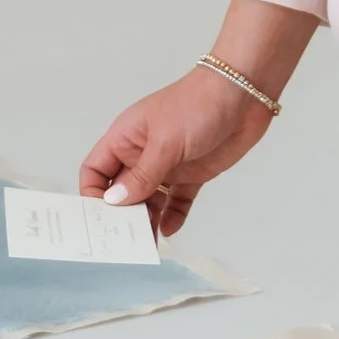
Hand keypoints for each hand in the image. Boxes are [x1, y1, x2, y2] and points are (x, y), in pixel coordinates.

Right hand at [79, 8, 315, 236]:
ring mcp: (168, 165)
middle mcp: (142, 154)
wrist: (245, 94)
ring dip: (147, 221)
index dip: (93, 194)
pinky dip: (172, 217)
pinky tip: (169, 230)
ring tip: (148, 243)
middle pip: (121, 191)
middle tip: (125, 240)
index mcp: (125, 138)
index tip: (100, 218)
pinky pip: (176, 202)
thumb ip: (142, 175)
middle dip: (121, 215)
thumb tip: (114, 202)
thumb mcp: (165, 142)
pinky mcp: (192, 174)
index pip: (96, 170)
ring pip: (149, 201)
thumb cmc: (198, 104)